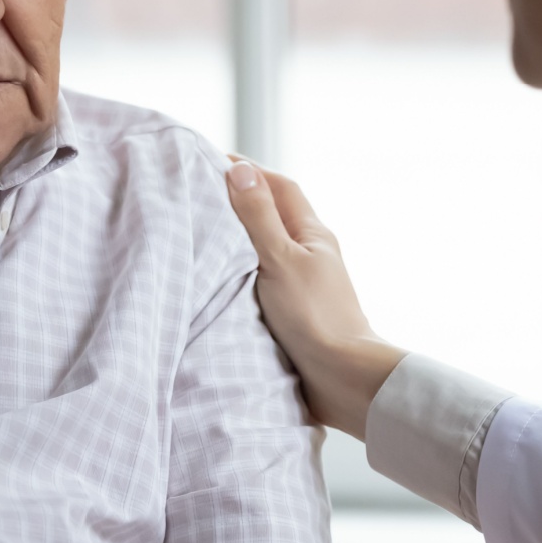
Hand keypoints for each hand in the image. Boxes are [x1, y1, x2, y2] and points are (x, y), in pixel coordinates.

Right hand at [225, 160, 406, 438]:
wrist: (343, 380)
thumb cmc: (315, 317)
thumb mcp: (279, 259)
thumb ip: (258, 216)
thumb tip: (239, 169)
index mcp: (312, 234)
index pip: (278, 186)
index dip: (247, 170)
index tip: (210, 162)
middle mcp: (310, 254)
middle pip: (272, 213)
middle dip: (239, 200)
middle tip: (199, 194)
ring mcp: (302, 283)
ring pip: (265, 247)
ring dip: (238, 238)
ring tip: (201, 233)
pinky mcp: (292, 312)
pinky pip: (261, 278)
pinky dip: (239, 271)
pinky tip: (217, 280)